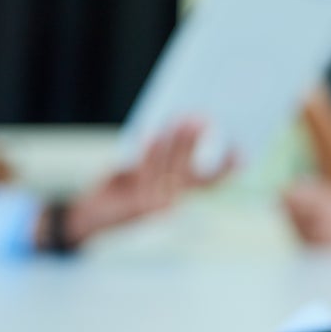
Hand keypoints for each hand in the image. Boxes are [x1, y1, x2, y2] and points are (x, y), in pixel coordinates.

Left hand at [53, 122, 234, 247]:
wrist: (92, 212)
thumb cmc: (122, 185)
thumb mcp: (146, 168)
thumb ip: (167, 153)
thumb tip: (185, 122)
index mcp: (181, 197)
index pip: (210, 184)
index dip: (226, 169)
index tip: (238, 151)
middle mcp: (172, 205)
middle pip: (189, 173)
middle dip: (194, 144)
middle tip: (200, 119)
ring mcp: (154, 207)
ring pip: (168, 171)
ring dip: (175, 143)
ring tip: (178, 119)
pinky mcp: (136, 205)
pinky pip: (145, 174)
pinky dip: (149, 152)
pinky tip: (151, 133)